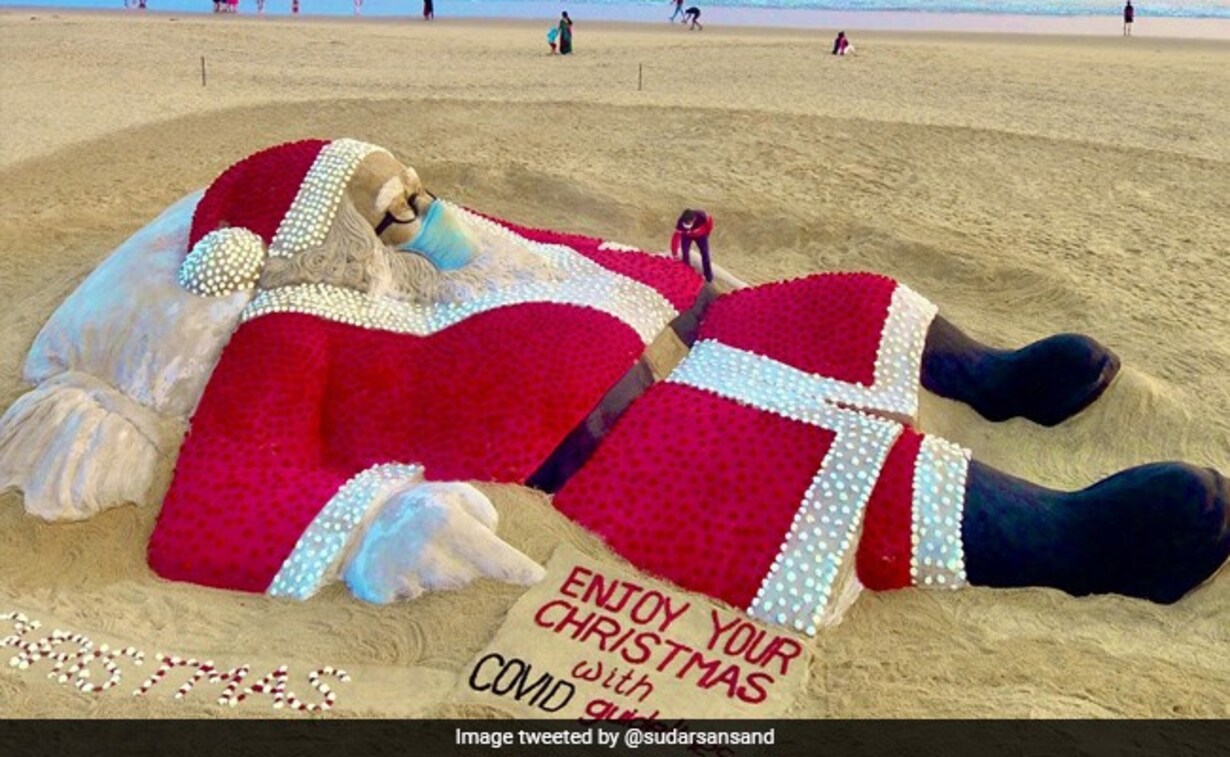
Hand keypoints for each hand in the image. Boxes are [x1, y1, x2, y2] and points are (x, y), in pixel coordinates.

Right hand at [342, 482, 544, 602]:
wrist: (358, 519)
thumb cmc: (419, 507)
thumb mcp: (454, 494)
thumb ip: (484, 513)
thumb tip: (497, 545)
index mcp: (446, 520)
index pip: (491, 553)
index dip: (517, 567)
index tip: (538, 576)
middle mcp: (424, 550)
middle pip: (468, 576)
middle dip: (463, 563)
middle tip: (443, 543)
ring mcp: (401, 574)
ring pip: (444, 588)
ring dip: (438, 574)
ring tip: (419, 552)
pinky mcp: (381, 593)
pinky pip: (415, 598)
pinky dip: (413, 586)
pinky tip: (402, 567)